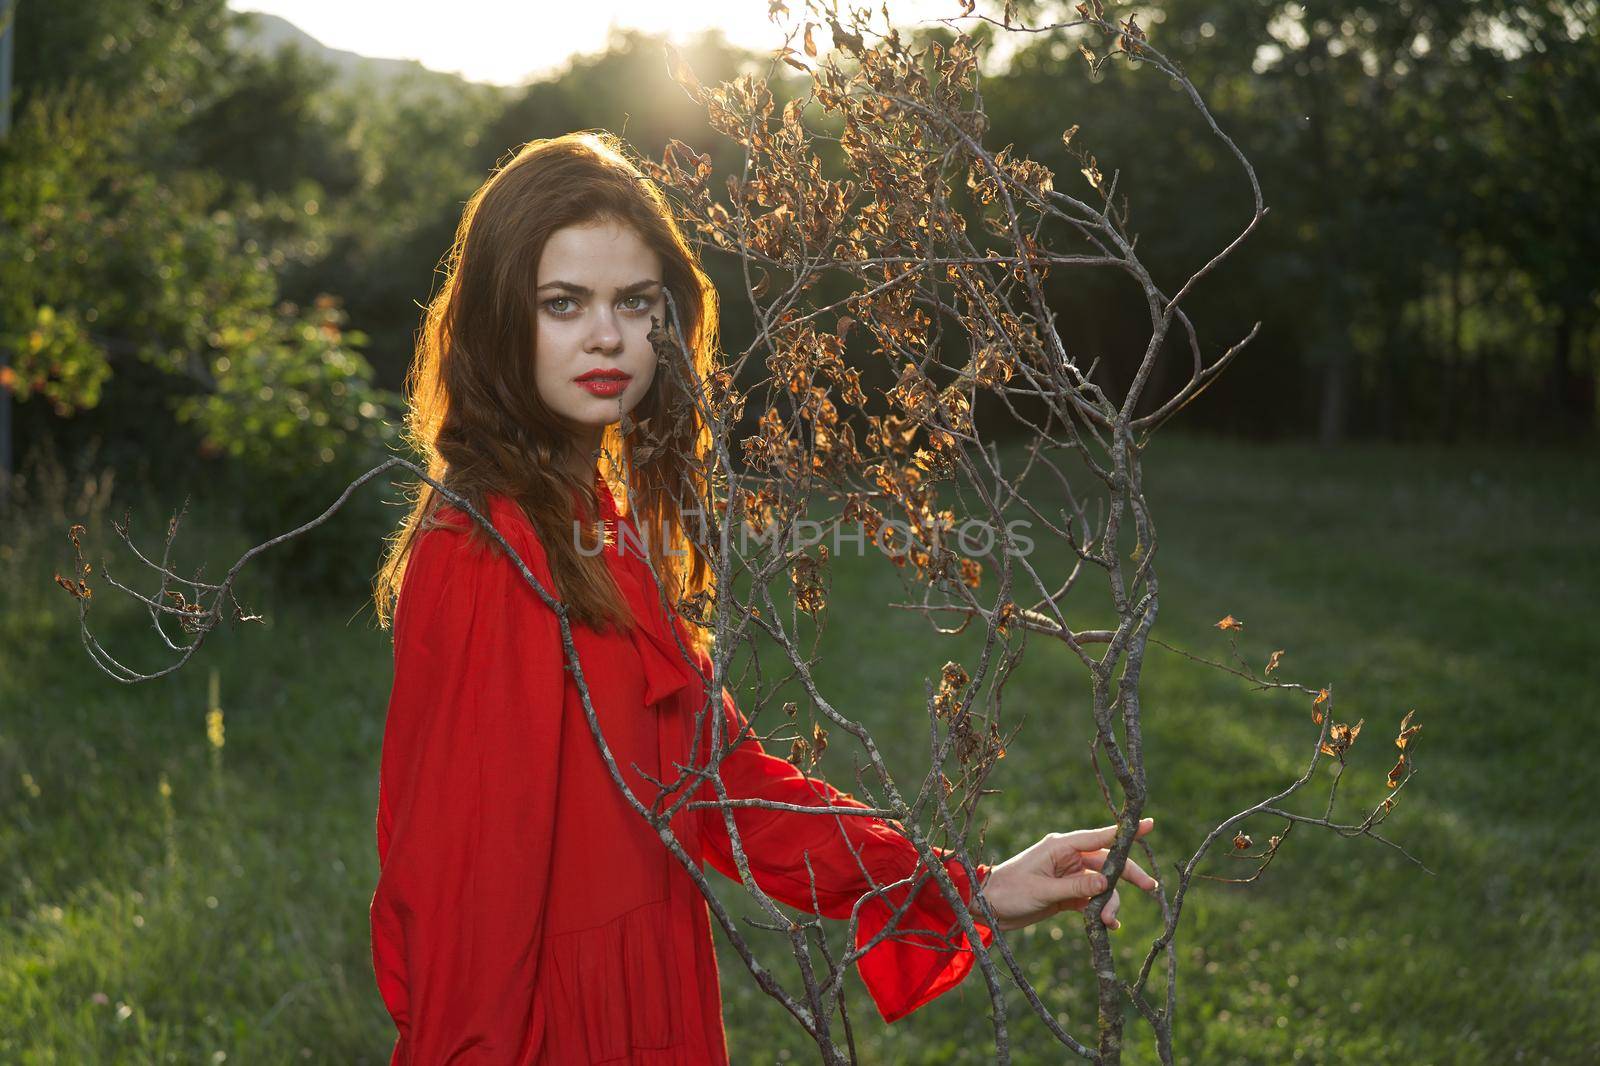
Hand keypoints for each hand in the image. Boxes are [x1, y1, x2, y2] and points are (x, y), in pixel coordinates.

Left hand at [979, 817, 1157, 932]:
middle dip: (1127, 875)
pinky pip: (1091, 899)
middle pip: (1107, 862)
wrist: (986, 907)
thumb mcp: (1042, 890)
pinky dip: (1100, 910)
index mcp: (1060, 846)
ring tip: (1109, 921)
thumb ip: (1075, 887)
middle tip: (1150, 888)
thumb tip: (1107, 882)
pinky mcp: (1066, 894)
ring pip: (1101, 884)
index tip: (1150, 824)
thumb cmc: (1009, 892)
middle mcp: (1067, 857)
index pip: (1099, 836)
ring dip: (1109, 901)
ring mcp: (1068, 876)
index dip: (1125, 833)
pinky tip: (1107, 925)